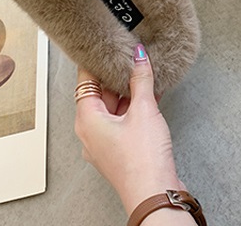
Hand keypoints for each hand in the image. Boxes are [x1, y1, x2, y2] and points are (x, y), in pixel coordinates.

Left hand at [74, 44, 183, 215]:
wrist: (154, 193)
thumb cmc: (142, 160)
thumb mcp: (143, 109)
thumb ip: (141, 79)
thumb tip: (138, 57)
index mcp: (87, 119)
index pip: (85, 80)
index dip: (96, 61)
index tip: (105, 47)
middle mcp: (90, 131)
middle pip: (99, 93)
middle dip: (116, 77)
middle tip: (129, 58)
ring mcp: (103, 143)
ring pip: (111, 108)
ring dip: (127, 92)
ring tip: (143, 75)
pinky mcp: (117, 150)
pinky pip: (120, 121)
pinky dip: (132, 108)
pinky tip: (149, 97)